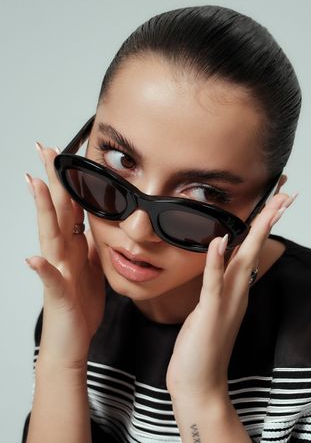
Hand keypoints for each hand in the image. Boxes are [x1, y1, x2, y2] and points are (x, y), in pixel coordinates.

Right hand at [25, 143, 104, 367]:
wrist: (72, 342)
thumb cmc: (80, 306)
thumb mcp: (92, 269)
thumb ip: (90, 246)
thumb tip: (96, 224)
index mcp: (74, 248)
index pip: (72, 208)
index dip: (71, 182)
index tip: (69, 156)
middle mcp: (63, 255)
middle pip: (57, 212)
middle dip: (52, 180)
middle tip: (45, 150)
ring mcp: (59, 273)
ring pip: (50, 236)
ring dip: (42, 211)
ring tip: (35, 184)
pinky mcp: (59, 295)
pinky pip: (51, 280)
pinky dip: (41, 268)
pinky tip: (33, 257)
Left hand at [165, 190, 296, 400]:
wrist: (199, 385)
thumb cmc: (203, 346)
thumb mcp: (212, 307)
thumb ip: (220, 283)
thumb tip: (223, 263)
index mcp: (236, 288)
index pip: (252, 247)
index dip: (264, 222)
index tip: (278, 200)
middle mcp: (237, 291)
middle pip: (256, 247)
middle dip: (270, 218)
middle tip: (288, 193)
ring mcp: (226, 302)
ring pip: (243, 260)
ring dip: (255, 233)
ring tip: (270, 207)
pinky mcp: (210, 313)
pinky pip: (214, 284)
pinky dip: (217, 262)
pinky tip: (220, 241)